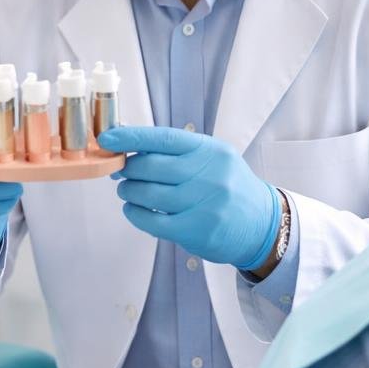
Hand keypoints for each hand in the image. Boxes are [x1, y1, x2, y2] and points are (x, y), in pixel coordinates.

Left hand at [98, 126, 279, 270]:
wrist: (261, 224)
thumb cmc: (227, 187)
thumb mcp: (210, 159)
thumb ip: (175, 153)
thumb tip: (127, 150)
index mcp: (209, 150)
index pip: (162, 138)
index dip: (130, 137)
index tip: (106, 138)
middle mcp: (209, 174)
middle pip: (149, 167)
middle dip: (127, 168)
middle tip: (120, 171)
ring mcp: (204, 203)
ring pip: (147, 194)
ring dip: (128, 191)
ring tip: (128, 191)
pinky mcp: (197, 230)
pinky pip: (152, 220)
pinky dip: (135, 213)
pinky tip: (134, 209)